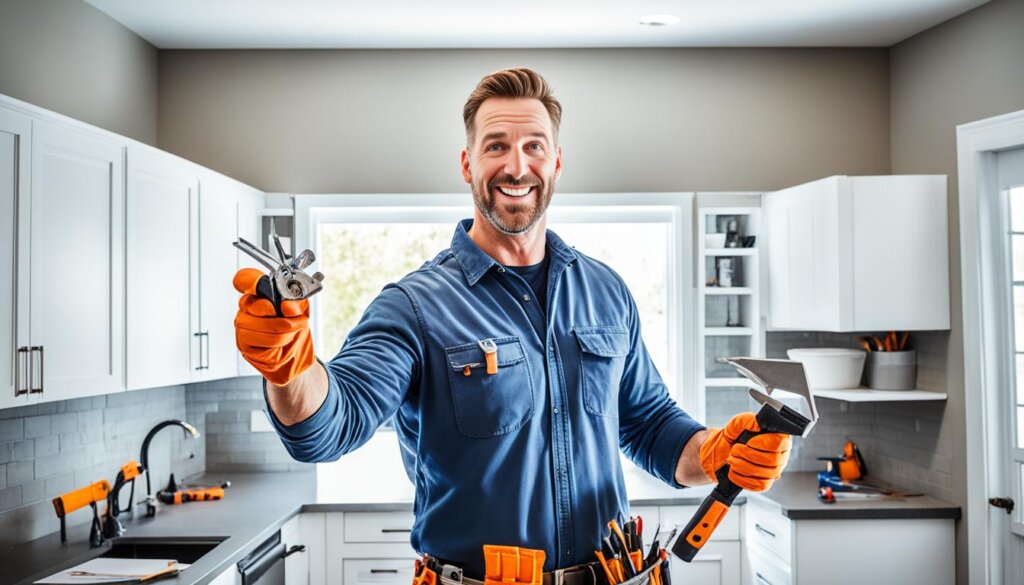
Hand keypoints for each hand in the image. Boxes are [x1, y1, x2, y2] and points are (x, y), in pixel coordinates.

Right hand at [233, 268, 314, 385]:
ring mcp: (242, 325)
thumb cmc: (294, 328)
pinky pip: (266, 341)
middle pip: (260, 306)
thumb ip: (296, 303)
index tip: (262, 287)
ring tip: (291, 334)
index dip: (251, 281)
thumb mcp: (302, 310)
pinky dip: (281, 342)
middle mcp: (246, 307)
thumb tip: (286, 304)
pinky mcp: (244, 343)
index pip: (245, 279)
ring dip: (286, 332)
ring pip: (264, 326)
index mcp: (258, 293)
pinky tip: (280, 343)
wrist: (294, 352)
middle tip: (295, 321)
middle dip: (284, 317)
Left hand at [698, 412, 790, 491]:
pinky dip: (743, 479)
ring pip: (766, 474)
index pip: (779, 443)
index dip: (762, 443)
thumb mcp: (738, 423)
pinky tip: (734, 471)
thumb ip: (748, 420)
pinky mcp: (764, 483)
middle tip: (735, 450)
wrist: (722, 452)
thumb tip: (759, 423)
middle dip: (749, 455)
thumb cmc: (734, 436)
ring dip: (744, 466)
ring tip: (732, 459)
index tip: (748, 442)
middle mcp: (781, 455)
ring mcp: (774, 471)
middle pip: (773, 460)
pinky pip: (760, 486)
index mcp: (779, 438)